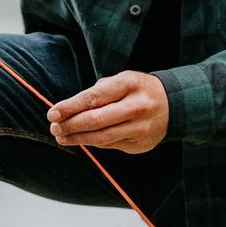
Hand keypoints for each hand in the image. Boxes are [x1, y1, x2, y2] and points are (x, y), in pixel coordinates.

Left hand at [47, 70, 169, 153]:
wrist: (173, 105)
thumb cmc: (138, 90)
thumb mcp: (122, 81)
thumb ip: (97, 93)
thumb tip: (67, 110)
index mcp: (130, 84)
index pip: (93, 98)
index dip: (70, 107)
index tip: (52, 113)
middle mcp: (137, 107)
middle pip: (96, 121)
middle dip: (70, 125)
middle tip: (54, 127)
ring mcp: (140, 128)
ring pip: (102, 138)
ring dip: (77, 138)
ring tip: (62, 136)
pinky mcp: (140, 145)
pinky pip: (110, 145)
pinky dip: (93, 142)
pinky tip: (81, 139)